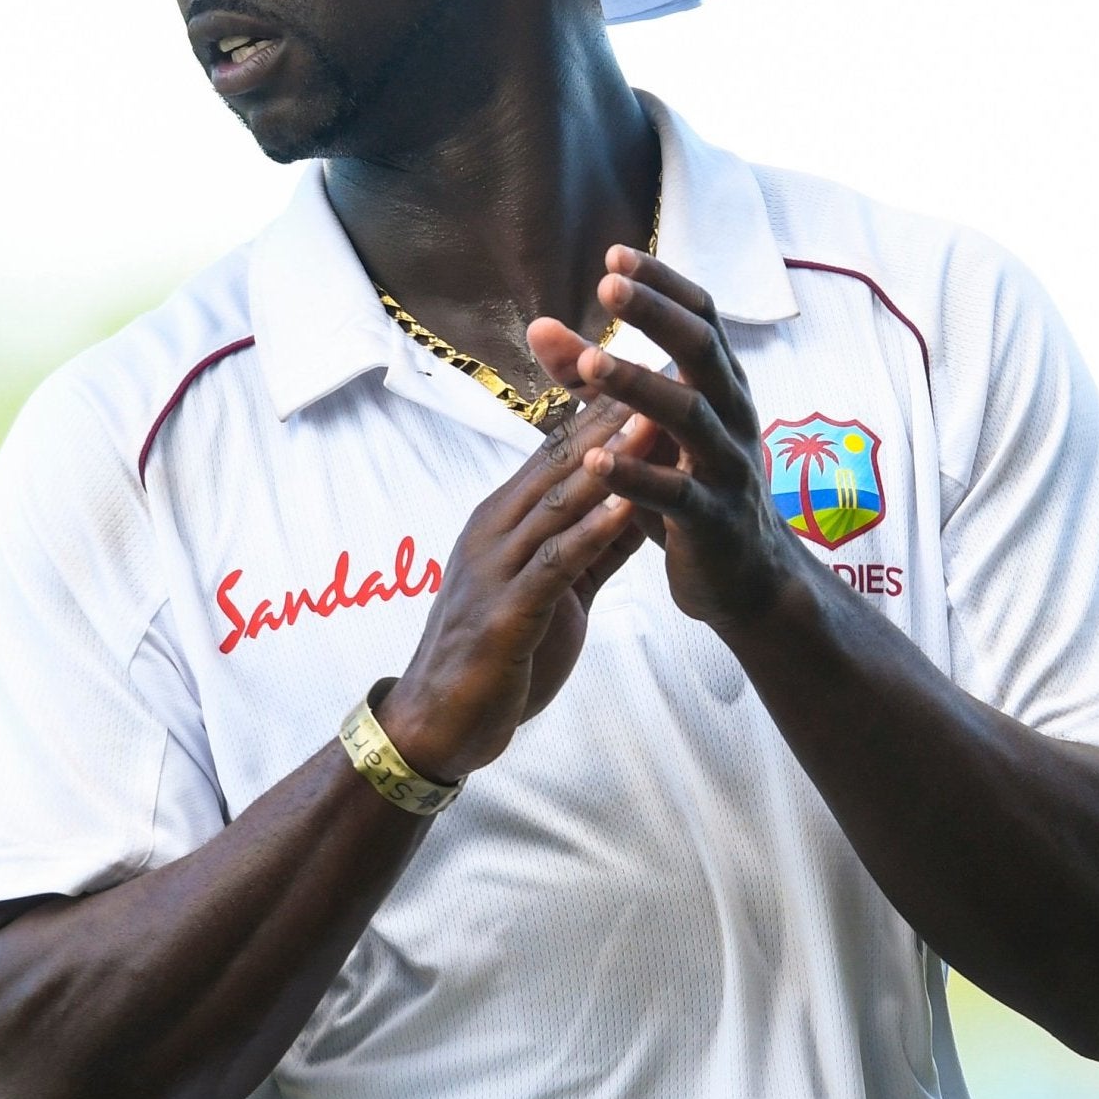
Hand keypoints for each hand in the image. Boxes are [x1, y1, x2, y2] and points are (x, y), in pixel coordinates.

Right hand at [374, 398, 652, 780]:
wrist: (436, 725)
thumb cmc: (497, 657)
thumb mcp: (550, 592)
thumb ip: (589, 549)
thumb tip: (635, 507)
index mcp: (499, 522)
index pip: (555, 453)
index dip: (604, 412)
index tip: (649, 374)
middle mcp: (492, 532)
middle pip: (559, 463)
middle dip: (614, 418)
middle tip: (662, 375)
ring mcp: (494, 570)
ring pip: (558, 502)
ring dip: (611, 462)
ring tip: (657, 422)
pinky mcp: (505, 615)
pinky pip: (555, 563)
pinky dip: (593, 532)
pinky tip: (629, 508)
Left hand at [525, 247, 806, 635]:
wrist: (746, 578)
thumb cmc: (687, 486)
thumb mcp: (640, 426)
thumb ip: (590, 376)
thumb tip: (538, 324)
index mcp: (719, 386)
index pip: (699, 317)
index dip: (661, 284)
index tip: (615, 254)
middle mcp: (733, 416)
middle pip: (700, 351)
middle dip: (656, 315)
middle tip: (609, 286)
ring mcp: (727, 468)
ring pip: (689, 417)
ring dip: (640, 387)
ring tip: (591, 364)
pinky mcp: (713, 522)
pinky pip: (677, 495)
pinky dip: (636, 477)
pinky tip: (596, 460)